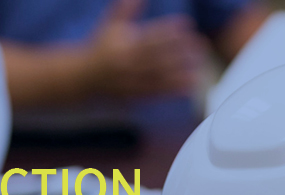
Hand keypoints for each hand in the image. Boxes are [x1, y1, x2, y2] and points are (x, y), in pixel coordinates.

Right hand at [87, 0, 206, 97]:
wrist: (83, 77)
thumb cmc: (99, 47)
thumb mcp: (110, 25)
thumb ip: (126, 9)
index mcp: (124, 44)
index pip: (150, 35)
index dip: (169, 30)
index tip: (187, 25)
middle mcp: (128, 63)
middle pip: (159, 56)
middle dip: (181, 52)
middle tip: (201, 46)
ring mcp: (131, 80)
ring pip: (160, 76)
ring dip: (181, 73)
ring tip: (200, 68)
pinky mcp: (134, 94)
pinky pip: (156, 92)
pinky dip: (173, 90)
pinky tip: (189, 87)